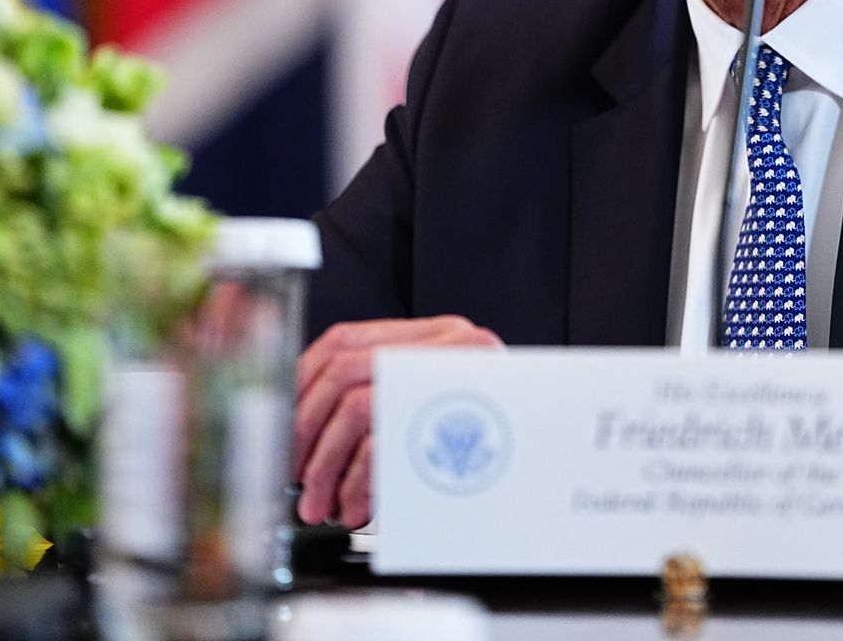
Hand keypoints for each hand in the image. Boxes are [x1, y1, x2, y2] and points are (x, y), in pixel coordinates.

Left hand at [292, 315, 502, 526]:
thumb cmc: (494, 437)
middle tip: (295, 479)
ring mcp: (455, 372)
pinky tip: (357, 507)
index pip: (341, 343)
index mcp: (431, 334)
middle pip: (343, 371)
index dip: (300, 390)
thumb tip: (308, 436)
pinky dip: (357, 481)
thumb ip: (386, 397)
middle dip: (304, 433)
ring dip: (326, 465)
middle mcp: (444, 342)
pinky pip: (384, 441)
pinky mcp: (461, 411)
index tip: (283, 434)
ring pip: (357, 405)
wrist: (559, 446)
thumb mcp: (433, 406)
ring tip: (322, 504)